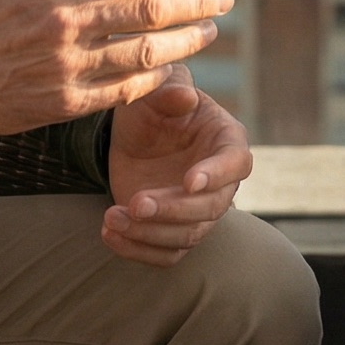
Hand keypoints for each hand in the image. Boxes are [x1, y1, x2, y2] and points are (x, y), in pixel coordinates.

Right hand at [0, 0, 229, 143]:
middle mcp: (65, 22)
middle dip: (197, 1)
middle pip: (150, 9)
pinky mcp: (62, 103)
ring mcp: (65, 66)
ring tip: (209, 31)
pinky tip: (171, 69)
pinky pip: (122, 91)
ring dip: (186, 42)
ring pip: (145, 53)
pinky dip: (152, 79)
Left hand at [102, 65, 251, 266]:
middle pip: (211, 208)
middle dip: (172, 210)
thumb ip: (170, 89)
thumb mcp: (155, 89)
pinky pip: (165, 255)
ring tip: (112, 217)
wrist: (134, 134)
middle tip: (135, 203)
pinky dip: (138, 251)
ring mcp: (198, 211)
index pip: (235, 163)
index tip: (189, 182)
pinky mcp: (173, 231)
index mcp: (226, 140)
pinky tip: (110, 233)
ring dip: (149, 233)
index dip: (216, 175)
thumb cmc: (153, 106)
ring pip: (187, 236)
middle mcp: (220, 182)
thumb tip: (185, 98)